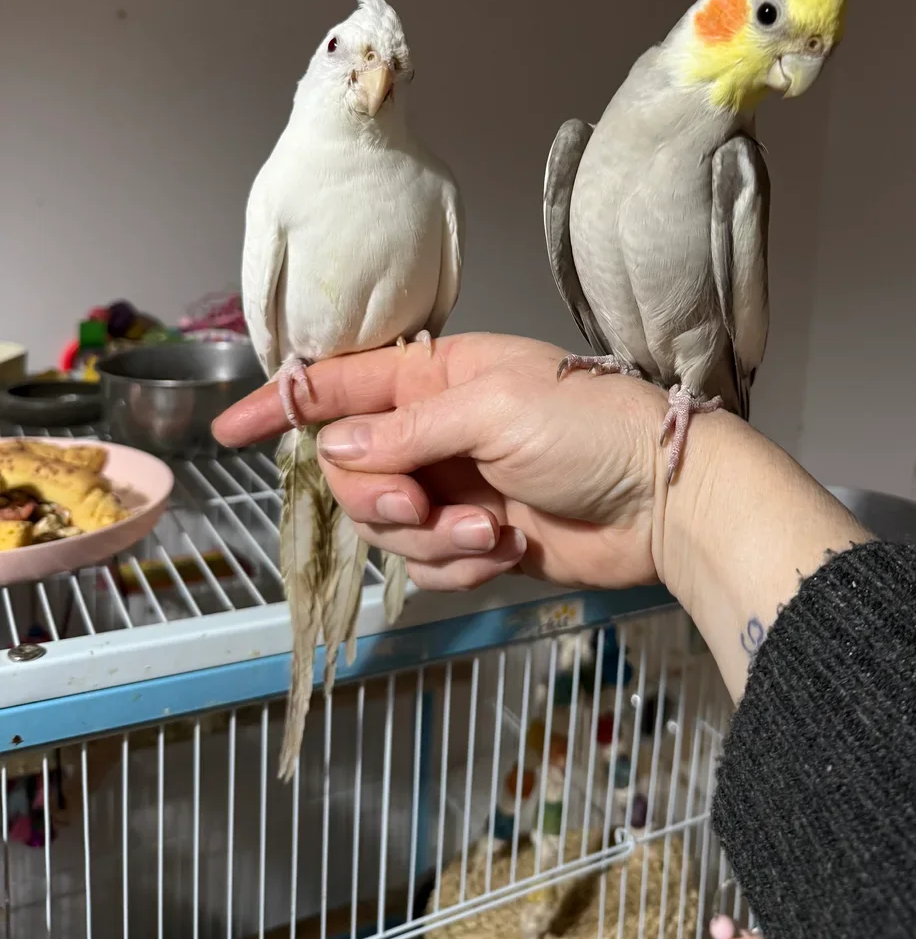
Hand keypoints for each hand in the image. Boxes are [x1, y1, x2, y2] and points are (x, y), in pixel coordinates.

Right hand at [213, 332, 673, 592]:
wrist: (665, 501)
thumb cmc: (588, 429)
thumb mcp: (495, 409)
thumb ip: (407, 431)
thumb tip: (332, 449)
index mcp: (437, 375)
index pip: (341, 384)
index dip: (285, 405)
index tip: (228, 432)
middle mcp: (435, 428)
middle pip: (353, 470)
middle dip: (379, 496)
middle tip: (422, 503)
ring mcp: (453, 486)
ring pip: (386, 525)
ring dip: (431, 537)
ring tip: (490, 529)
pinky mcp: (474, 540)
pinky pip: (427, 563)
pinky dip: (459, 564)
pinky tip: (505, 549)